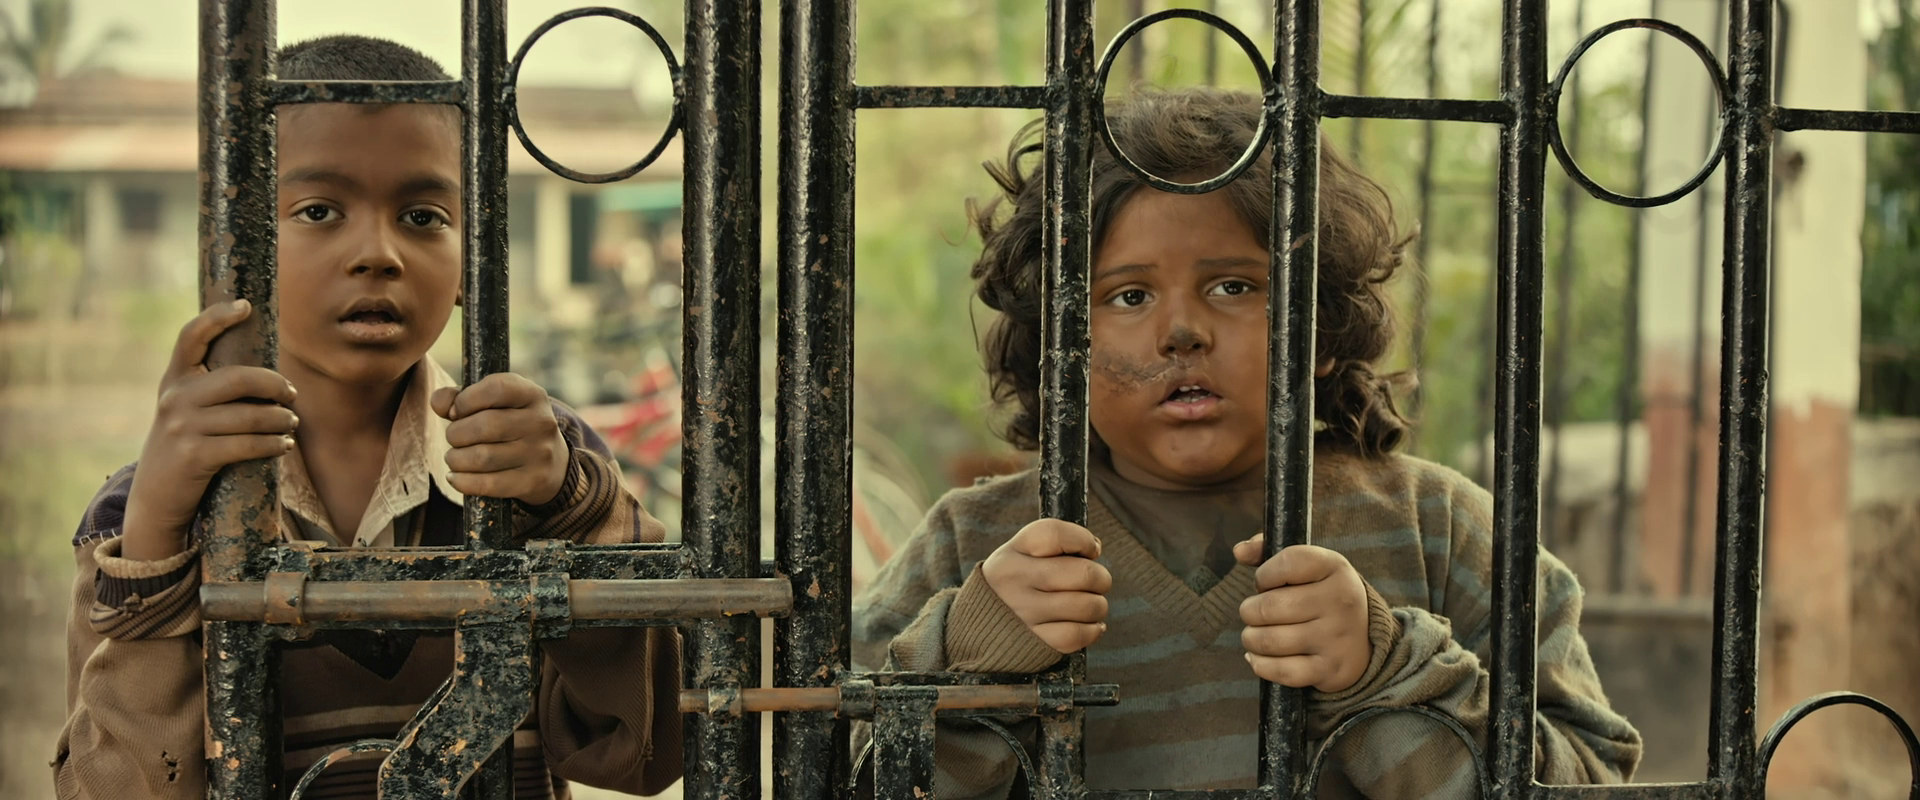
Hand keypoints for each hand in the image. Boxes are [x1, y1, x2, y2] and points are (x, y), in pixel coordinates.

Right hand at [123, 300, 298, 560]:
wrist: (157, 496)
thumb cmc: (186, 445)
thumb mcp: (187, 410)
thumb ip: (210, 387)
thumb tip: (265, 372)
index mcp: (173, 380)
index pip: (190, 338)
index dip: (216, 317)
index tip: (245, 305)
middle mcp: (174, 398)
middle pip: (238, 378)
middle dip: (274, 385)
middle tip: (291, 395)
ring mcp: (182, 428)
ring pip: (249, 416)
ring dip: (280, 419)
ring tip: (291, 423)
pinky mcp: (195, 456)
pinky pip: (247, 444)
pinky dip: (273, 444)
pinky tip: (283, 445)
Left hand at [431, 373, 568, 505]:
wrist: (551, 463)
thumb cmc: (510, 426)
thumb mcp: (493, 403)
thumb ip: (459, 396)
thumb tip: (439, 403)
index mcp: (532, 394)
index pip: (495, 388)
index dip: (465, 400)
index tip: (456, 412)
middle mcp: (541, 422)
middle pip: (484, 426)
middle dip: (456, 434)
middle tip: (455, 439)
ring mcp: (539, 453)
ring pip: (482, 457)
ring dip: (456, 459)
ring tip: (455, 458)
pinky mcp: (533, 481)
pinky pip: (488, 484)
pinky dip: (462, 482)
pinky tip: (456, 477)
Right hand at [981, 519, 1111, 653]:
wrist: (979, 628)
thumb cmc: (1013, 584)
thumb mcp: (1019, 554)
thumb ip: (1055, 545)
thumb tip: (1094, 548)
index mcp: (1012, 553)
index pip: (1055, 534)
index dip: (1084, 539)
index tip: (1091, 550)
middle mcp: (1015, 581)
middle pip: (1082, 573)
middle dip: (1101, 577)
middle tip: (1096, 582)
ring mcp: (1025, 613)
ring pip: (1087, 606)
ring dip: (1098, 606)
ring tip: (1091, 604)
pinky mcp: (1035, 642)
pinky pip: (1079, 635)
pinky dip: (1093, 630)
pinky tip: (1089, 624)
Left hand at [1234, 536, 1371, 692]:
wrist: (1364, 638)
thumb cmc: (1322, 595)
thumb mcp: (1307, 566)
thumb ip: (1268, 552)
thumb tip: (1239, 551)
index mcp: (1334, 567)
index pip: (1285, 563)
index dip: (1264, 575)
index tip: (1266, 584)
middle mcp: (1340, 600)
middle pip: (1268, 607)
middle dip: (1250, 611)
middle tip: (1255, 613)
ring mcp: (1336, 637)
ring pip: (1268, 640)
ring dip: (1251, 638)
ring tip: (1255, 634)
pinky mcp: (1330, 669)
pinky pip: (1280, 671)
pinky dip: (1261, 664)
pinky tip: (1260, 656)